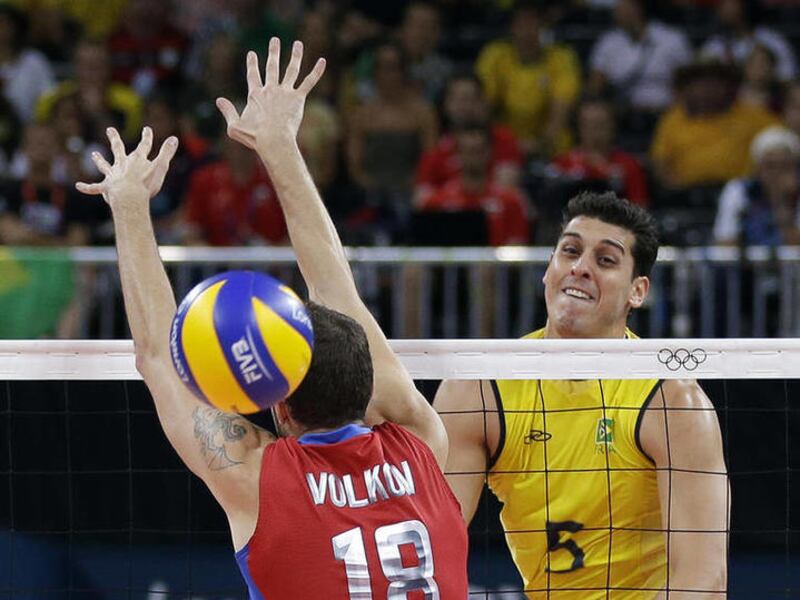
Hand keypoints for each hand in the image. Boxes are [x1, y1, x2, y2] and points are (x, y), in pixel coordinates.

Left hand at [75, 127, 177, 207]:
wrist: (129, 195)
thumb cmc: (146, 183)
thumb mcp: (161, 167)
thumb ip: (167, 153)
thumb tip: (174, 138)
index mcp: (137, 159)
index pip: (144, 145)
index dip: (147, 137)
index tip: (147, 129)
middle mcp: (123, 164)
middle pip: (118, 149)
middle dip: (115, 139)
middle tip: (109, 130)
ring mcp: (114, 175)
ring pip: (105, 166)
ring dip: (99, 160)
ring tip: (94, 154)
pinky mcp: (108, 188)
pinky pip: (95, 188)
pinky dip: (87, 187)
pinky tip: (78, 186)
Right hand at [216, 37, 325, 151]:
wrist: (273, 140)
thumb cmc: (254, 137)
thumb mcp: (234, 126)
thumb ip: (227, 112)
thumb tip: (218, 100)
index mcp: (255, 95)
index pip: (253, 75)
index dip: (252, 64)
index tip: (252, 54)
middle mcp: (270, 89)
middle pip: (272, 66)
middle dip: (273, 52)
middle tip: (274, 40)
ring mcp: (284, 92)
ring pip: (291, 69)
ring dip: (295, 55)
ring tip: (298, 44)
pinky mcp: (298, 98)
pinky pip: (309, 82)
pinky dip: (316, 71)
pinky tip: (322, 61)